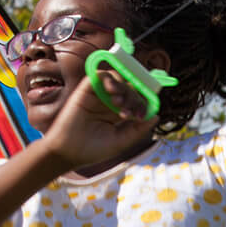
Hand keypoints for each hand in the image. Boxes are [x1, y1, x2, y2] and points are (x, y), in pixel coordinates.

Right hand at [38, 63, 159, 172]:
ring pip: (117, 79)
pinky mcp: (86, 89)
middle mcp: (109, 101)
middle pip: (130, 88)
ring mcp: (98, 94)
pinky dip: (110, 79)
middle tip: (130, 112)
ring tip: (120, 103)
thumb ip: (138, 129)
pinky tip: (112, 92)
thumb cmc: (93, 149)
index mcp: (118, 113)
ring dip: (124, 88)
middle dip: (134, 97)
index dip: (143, 103)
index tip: (142, 114)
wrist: (69, 152)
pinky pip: (101, 74)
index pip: (136, 100)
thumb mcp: (121, 141)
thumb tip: (156, 115)